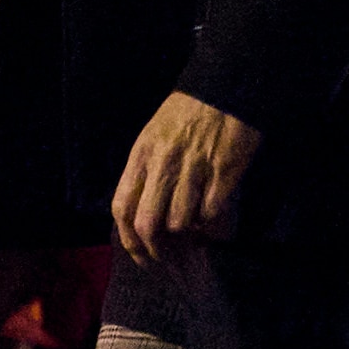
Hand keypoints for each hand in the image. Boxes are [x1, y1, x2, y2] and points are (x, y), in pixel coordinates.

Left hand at [112, 90, 259, 263]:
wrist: (225, 88)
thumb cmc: (189, 112)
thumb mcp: (155, 136)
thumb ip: (146, 171)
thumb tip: (145, 215)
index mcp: (142, 154)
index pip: (123, 208)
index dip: (129, 240)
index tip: (140, 255)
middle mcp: (163, 164)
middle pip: (148, 224)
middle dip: (158, 250)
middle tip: (170, 260)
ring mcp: (193, 168)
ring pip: (180, 223)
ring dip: (190, 234)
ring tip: (198, 229)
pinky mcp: (222, 172)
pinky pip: (211, 214)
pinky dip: (213, 225)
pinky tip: (216, 217)